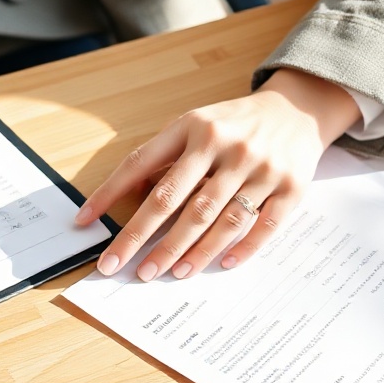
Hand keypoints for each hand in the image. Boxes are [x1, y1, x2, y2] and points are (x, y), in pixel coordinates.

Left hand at [75, 69, 360, 279]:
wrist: (297, 109)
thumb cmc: (235, 124)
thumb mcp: (197, 124)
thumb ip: (167, 155)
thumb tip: (133, 194)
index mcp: (193, 126)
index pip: (141, 163)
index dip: (110, 194)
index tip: (85, 222)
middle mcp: (224, 145)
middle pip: (176, 200)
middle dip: (144, 237)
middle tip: (122, 266)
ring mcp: (260, 167)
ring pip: (218, 219)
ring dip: (190, 251)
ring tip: (168, 273)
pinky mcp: (291, 188)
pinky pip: (264, 226)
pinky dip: (242, 249)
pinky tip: (221, 266)